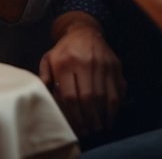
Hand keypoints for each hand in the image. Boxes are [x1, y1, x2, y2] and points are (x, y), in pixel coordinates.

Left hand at [40, 13, 124, 136]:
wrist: (85, 31)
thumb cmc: (64, 49)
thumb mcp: (49, 58)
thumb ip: (45, 77)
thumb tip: (45, 96)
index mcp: (65, 63)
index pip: (70, 95)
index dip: (74, 115)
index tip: (77, 127)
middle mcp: (85, 63)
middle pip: (88, 98)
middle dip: (89, 119)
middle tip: (89, 131)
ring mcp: (102, 64)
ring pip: (105, 96)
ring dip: (103, 116)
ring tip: (100, 127)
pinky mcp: (115, 66)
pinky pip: (117, 90)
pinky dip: (115, 107)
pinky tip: (110, 116)